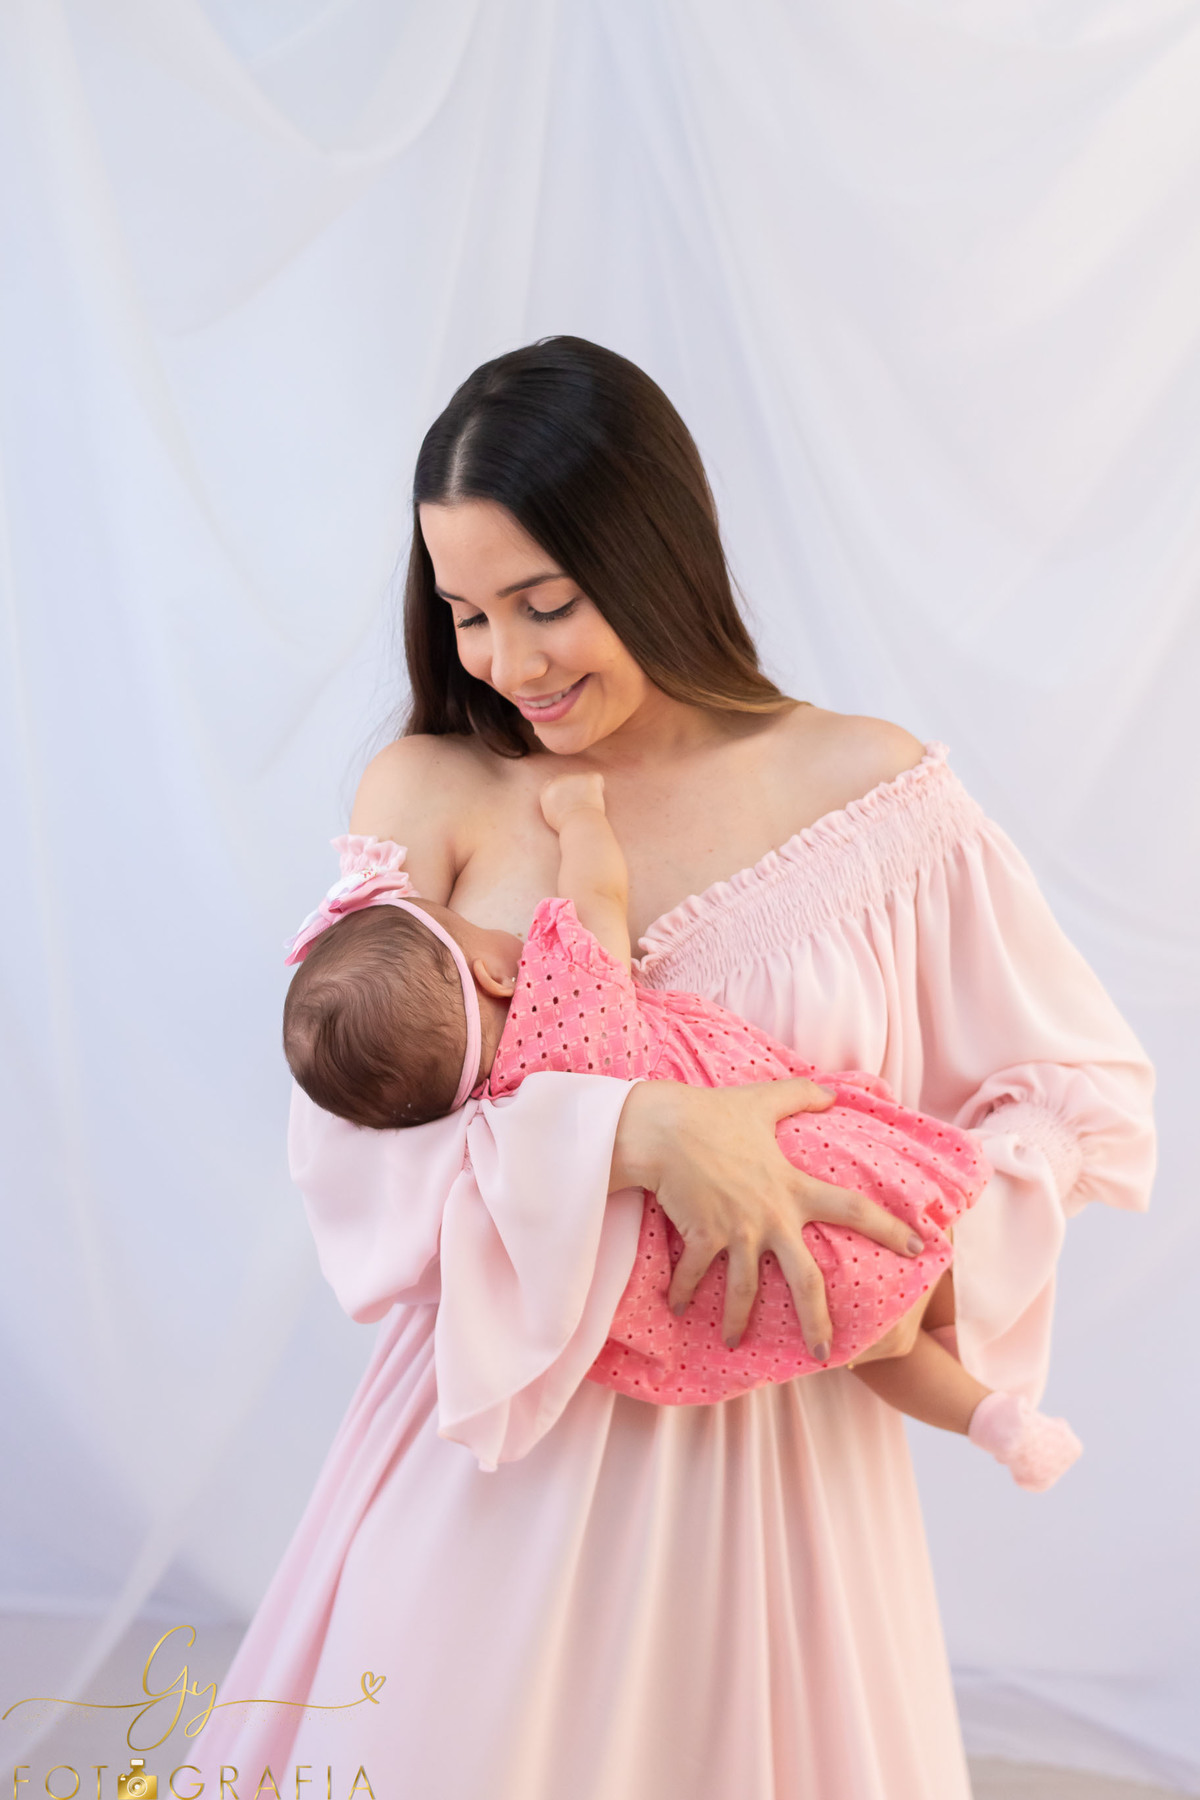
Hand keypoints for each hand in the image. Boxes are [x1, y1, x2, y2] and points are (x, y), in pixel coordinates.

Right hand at [540, 771, 606, 832]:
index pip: (553, 783)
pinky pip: (596, 778)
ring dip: (586, 789)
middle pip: (567, 779)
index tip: (570, 799)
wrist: (579, 826)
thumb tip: (558, 800)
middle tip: (581, 803)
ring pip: (582, 778)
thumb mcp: (551, 816)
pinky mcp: (588, 778)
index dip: (563, 790)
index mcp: (547, 790)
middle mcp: (558, 780)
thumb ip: (552, 804)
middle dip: (574, 788)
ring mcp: (573, 777)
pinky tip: (597, 798)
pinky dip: (599, 786)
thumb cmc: (567, 827)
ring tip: (589, 805)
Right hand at [612, 1080, 925, 1354]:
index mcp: (793, 1188)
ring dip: (738, 1321)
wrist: (665, 1128)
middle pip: (805, 1280)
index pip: (852, 1209)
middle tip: (827, 1354)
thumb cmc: (714, 1112)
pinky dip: (684, 1292)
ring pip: (746, 1290)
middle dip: (817, 1320)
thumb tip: (831, 1091)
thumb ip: (801, 1095)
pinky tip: (676, 1308)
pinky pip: (696, 1274)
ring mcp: (737, 1232)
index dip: (887, 1227)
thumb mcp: (763, 1100)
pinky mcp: (702, 1236)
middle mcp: (771, 1217)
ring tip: (736, 1343)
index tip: (917, 1247)